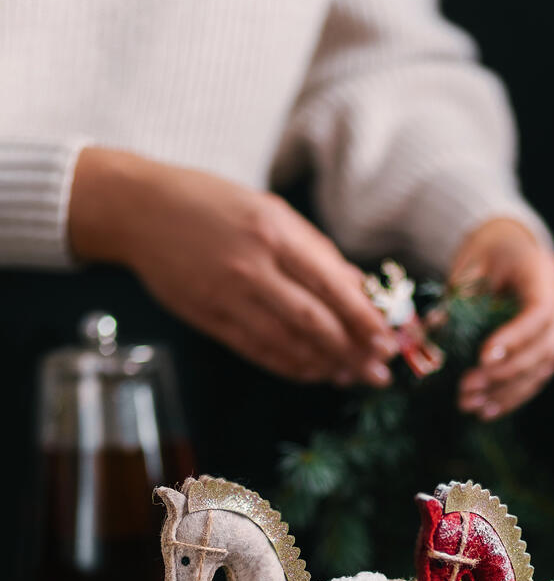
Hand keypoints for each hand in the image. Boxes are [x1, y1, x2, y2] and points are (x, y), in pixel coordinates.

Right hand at [68, 147, 396, 385]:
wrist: (138, 209)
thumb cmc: (212, 203)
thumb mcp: (270, 211)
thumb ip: (315, 251)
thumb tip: (360, 288)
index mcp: (275, 230)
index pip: (332, 285)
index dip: (364, 320)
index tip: (388, 341)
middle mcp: (253, 265)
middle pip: (314, 321)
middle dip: (352, 351)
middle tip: (379, 372)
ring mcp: (228, 295)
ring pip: (287, 342)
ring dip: (324, 365)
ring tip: (350, 376)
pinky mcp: (209, 317)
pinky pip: (257, 350)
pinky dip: (290, 365)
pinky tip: (312, 373)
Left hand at [451, 218, 553, 418]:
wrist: (512, 248)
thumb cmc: (488, 253)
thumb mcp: (471, 262)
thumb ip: (457, 296)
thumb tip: (434, 329)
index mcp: (543, 274)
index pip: (539, 312)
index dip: (514, 339)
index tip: (482, 358)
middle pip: (544, 348)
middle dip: (504, 374)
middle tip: (466, 388)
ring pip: (542, 369)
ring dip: (505, 392)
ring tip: (469, 405)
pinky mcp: (550, 348)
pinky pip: (536, 378)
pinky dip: (511, 397)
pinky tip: (486, 410)